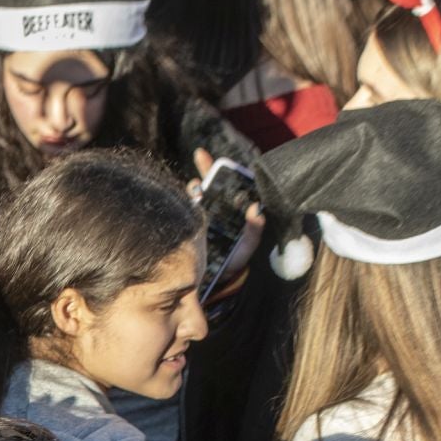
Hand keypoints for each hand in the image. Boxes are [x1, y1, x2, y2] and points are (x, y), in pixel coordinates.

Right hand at [190, 149, 265, 286]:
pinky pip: (183, 212)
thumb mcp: (246, 247)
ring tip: (195, 186)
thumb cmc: (233, 264)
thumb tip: (256, 209)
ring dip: (194, 188)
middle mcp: (215, 213)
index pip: (230, 188)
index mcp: (231, 214)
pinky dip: (184, 203)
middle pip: (211, 186)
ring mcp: (198, 220)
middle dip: (206, 170)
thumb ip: (253, 230)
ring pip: (196, 197)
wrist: (212, 284)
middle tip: (201, 156)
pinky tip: (184, 199)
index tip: (221, 159)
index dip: (226, 172)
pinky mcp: (186, 229)